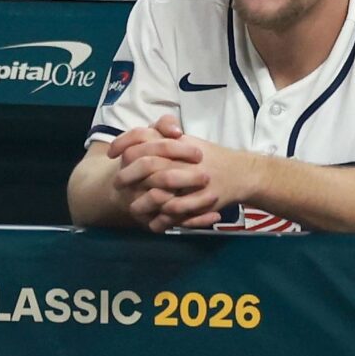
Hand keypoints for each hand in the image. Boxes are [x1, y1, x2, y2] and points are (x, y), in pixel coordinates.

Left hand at [105, 114, 250, 230]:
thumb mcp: (187, 140)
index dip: (124, 144)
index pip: (145, 138)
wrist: (242, 173)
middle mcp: (186, 160)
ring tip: (132, 208)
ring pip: (162, 192)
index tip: (111, 154)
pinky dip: (164, 217)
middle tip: (118, 184)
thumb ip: (163, 134)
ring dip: (143, 202)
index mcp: (179, 144)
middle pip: (149, 165)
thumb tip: (137, 135)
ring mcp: (196, 180)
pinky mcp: (205, 199)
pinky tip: (153, 221)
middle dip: (128, 176)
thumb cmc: (208, 157)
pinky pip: (179, 210)